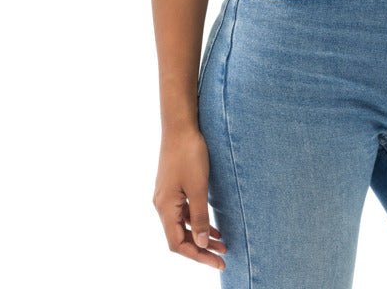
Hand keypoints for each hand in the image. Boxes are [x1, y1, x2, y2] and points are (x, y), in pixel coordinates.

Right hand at [152, 125, 227, 268]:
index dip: (197, 256)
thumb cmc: (189, 153)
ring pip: (183, 225)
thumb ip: (199, 217)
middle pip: (179, 237)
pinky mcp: (173, 187)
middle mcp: (162, 205)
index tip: (218, 262)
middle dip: (201, 249)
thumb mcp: (198, 187)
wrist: (180, 125)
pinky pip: (184, 212)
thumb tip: (200, 244)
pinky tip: (212, 226)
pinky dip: (197, 221)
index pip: (178, 244)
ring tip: (222, 243)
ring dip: (201, 235)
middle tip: (223, 256)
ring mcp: (167, 196)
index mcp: (165, 208)